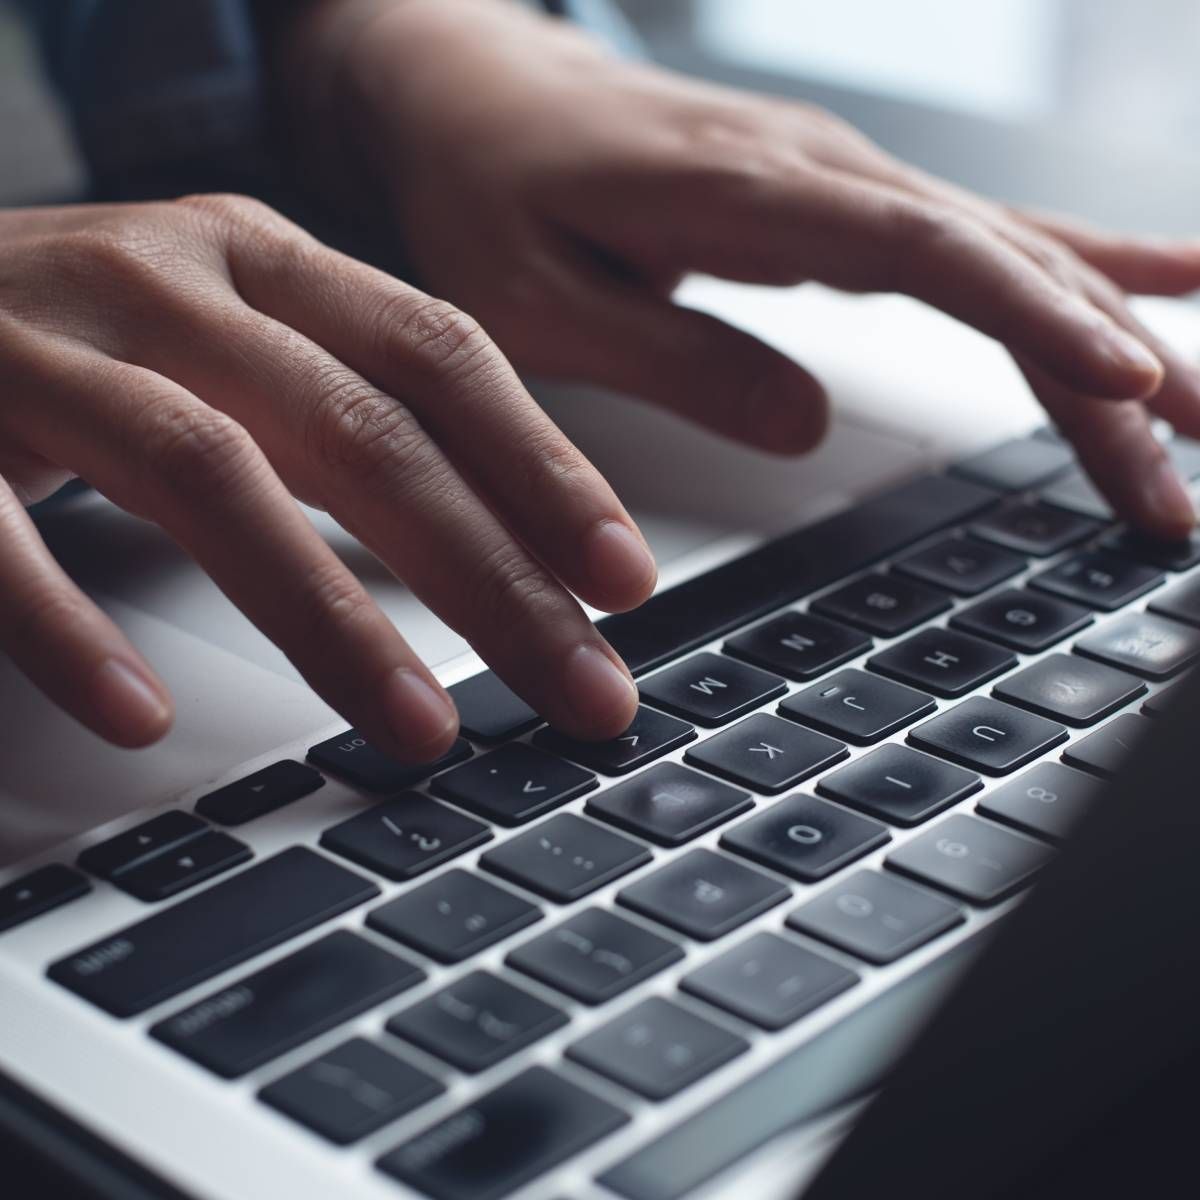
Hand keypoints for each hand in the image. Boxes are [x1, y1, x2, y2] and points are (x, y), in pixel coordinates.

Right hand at [0, 197, 653, 751]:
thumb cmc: (90, 333)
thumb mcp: (238, 339)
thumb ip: (348, 417)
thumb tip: (500, 547)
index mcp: (265, 263)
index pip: (442, 358)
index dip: (544, 468)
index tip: (623, 579)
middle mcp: (170, 285)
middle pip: (365, 432)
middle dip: (491, 575)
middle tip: (582, 689)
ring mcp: (45, 347)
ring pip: (211, 475)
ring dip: (329, 618)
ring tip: (420, 732)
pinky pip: (0, 538)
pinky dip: (73, 627)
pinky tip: (144, 713)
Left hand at [303, 0, 1199, 536]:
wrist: (460, 94)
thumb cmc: (481, 193)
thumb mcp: (536, 300)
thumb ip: (670, 356)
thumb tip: (807, 420)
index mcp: (746, 194)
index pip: (925, 255)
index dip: (1034, 316)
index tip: (1127, 385)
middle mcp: (815, 172)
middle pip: (996, 261)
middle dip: (1105, 360)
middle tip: (1182, 472)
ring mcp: (832, 179)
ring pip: (1000, 254)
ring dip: (1105, 332)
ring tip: (1197, 413)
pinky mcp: (828, 198)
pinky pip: (966, 240)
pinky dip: (1062, 272)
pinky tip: (1146, 288)